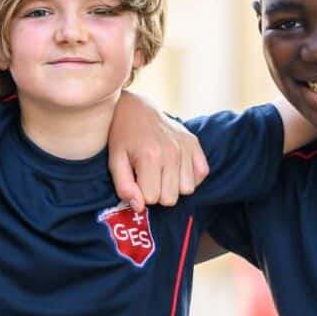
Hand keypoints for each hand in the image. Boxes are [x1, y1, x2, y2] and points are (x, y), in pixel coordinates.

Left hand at [107, 92, 209, 210]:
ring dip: (173, 186)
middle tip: (148, 176)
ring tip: (161, 171)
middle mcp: (172, 152)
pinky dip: (190, 176)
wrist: (137, 108)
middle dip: (157, 193)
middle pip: (171, 198)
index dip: (141, 194)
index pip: (152, 199)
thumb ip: (124, 187)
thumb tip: (140, 207)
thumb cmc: (123, 136)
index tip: (136, 179)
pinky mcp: (195, 143)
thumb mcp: (115, 161)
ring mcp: (186, 147)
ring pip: (187, 190)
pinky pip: (201, 174)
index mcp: (150, 156)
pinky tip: (175, 168)